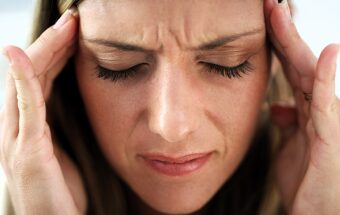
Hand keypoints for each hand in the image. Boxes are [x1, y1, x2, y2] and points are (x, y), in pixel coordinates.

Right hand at [0, 8, 85, 213]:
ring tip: (63, 27)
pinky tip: (19, 54)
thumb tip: (73, 101)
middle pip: (33, 73)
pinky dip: (20, 80)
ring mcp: (17, 140)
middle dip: (53, 44)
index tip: (76, 31)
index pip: (43, 77)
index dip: (57, 51)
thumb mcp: (63, 153)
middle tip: (72, 19)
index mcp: (33, 126)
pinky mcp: (25, 153)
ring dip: (43, 51)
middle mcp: (18, 127)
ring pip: (26, 83)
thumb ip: (62, 126)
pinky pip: (23, 109)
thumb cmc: (63, 193)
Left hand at [264, 0, 339, 213]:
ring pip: (312, 73)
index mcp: (305, 108)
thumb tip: (278, 107)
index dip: (277, 42)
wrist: (318, 213)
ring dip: (296, 43)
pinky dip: (328, 77)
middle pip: (298, 62)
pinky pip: (328, 102)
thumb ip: (287, 124)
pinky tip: (328, 51)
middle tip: (269, 4)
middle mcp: (318, 107)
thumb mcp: (289, 147)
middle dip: (283, 32)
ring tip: (281, 13)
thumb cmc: (307, 181)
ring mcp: (328, 119)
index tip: (261, 19)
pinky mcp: (332, 136)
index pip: (290, 67)